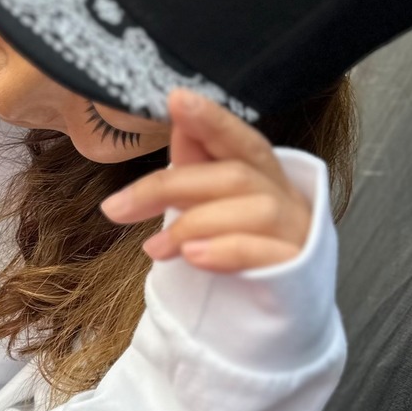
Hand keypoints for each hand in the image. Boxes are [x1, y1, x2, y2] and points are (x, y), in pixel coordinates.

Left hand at [99, 89, 311, 271]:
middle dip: (169, 187)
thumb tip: (179, 121)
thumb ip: (196, 166)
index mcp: (262, 174)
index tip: (176, 99)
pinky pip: (265, 253)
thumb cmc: (239, 248)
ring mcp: (295, 233)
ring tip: (154, 249)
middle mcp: (285, 197)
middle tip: (116, 208)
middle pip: (233, 175)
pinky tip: (193, 256)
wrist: (272, 311)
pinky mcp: (295, 270)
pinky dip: (226, 250)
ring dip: (194, 224)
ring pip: (254, 211)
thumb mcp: (212, 205)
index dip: (212, 119)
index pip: (239, 139)